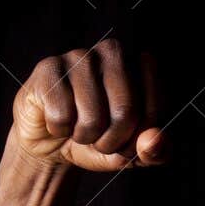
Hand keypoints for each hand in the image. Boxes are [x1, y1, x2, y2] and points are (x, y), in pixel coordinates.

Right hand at [10, 38, 166, 170]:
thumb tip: (154, 140)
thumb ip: (155, 151)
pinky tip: (58, 119)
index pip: (155, 110)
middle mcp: (113, 52)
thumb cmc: (99, 139)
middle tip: (101, 142)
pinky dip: (60, 129)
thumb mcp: (134, 153)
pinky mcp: (49, 67)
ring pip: (92, 117)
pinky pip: (61, 115)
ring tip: (79, 129)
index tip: (127, 144)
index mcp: (142, 66)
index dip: (140, 139)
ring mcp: (80, 56)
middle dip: (112, 142)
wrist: (53, 142)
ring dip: (85, 137)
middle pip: (125, 112)